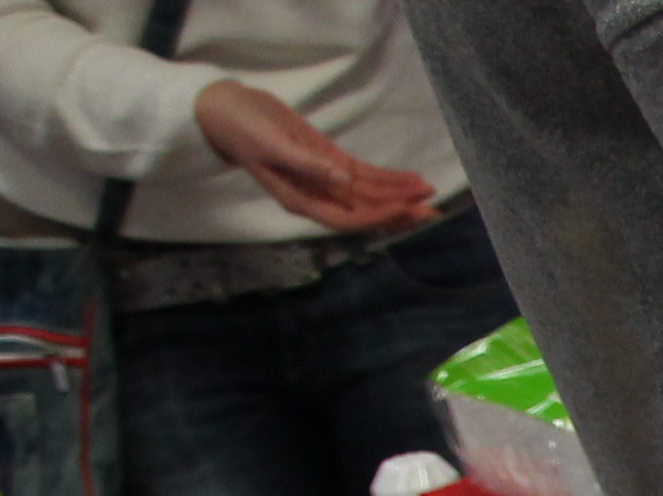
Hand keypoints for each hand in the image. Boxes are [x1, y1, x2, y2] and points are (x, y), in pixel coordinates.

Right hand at [195, 80, 438, 234]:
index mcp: (301, 200)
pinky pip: (365, 177)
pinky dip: (389, 179)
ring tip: (430, 193)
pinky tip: (412, 179)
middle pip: (366, 211)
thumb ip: (307, 165)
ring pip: (370, 195)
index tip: (405, 208)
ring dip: (400, 195)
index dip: (378, 216)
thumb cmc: (243, 129)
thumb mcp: (272, 145)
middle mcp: (319, 197)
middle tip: (433, 210)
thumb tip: (342, 181)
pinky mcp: (331, 163)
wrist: (229, 110)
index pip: (347, 218)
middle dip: (399, 211)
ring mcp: (327, 181)